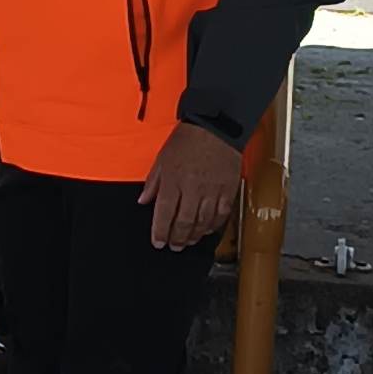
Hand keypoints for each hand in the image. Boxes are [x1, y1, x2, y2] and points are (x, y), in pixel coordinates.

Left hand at [139, 123, 241, 250]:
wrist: (216, 127)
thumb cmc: (187, 140)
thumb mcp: (162, 159)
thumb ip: (153, 183)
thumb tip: (143, 201)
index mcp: (173, 181)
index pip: (164, 213)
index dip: (160, 232)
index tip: (158, 242)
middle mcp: (192, 189)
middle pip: (184, 222)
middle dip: (177, 238)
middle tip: (173, 246)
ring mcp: (212, 190)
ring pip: (203, 222)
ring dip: (194, 235)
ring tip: (188, 241)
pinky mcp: (228, 189)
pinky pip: (222, 214)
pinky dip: (214, 225)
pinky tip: (207, 230)